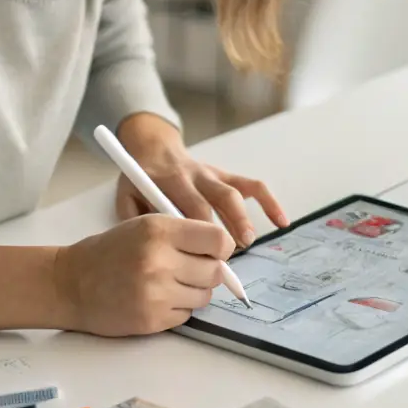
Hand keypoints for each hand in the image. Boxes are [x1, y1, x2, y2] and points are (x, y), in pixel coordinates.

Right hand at [53, 215, 233, 335]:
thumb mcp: (144, 226)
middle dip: (208, 271)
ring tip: (169, 284)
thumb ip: (183, 234)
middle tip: (188, 269)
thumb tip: (224, 251)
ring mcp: (156, 293)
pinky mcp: (152, 320)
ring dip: (194, 291)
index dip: (221, 247)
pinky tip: (156, 299)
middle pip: (215, 271)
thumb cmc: (109, 252)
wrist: (70, 283)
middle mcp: (159, 260)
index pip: (218, 240)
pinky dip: (178, 309)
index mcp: (159, 230)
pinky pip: (186, 315)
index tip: (213, 250)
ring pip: (204, 296)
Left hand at [114, 113, 288, 246]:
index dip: (201, 234)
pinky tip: (281, 222)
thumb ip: (134, 219)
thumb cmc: (139, 181)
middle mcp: (194, 176)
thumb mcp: (126, 196)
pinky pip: (252, 185)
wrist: (152, 149)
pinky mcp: (225, 175)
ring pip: (235, 193)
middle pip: (216, 200)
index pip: (191, 207)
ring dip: (244, 218)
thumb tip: (153, 247)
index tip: (205, 259)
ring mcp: (212, 174)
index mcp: (168, 181)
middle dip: (225, 230)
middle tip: (227, 256)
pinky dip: (269, 202)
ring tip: (249, 241)